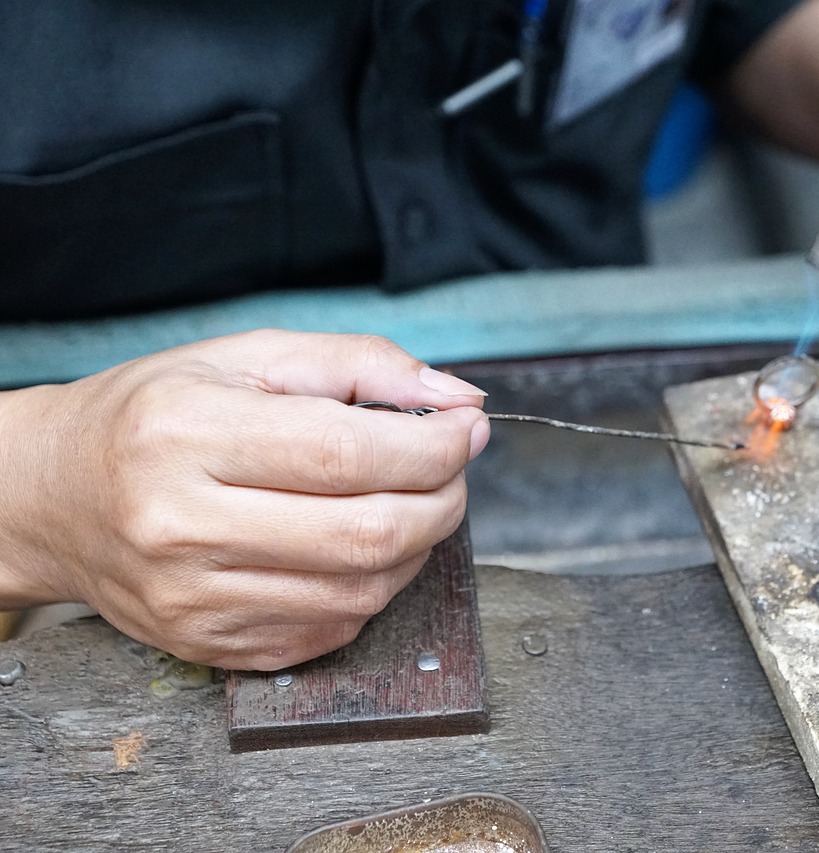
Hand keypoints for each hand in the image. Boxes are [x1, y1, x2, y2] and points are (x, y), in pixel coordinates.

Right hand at [0, 330, 489, 669]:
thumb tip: (456, 397)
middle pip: (366, 533)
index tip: (468, 428)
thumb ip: (359, 365)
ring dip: (417, 547)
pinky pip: (332, 629)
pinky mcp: (208, 645)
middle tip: (452, 470)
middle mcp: (181, 524)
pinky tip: (361, 548)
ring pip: (361, 590)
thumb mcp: (246, 357)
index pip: (346, 452)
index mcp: (186, 432)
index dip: (433, 445)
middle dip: (443, 499)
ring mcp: (192, 598)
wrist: (54, 498)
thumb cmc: (154, 415)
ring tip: (410, 503)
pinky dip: (373, 587)